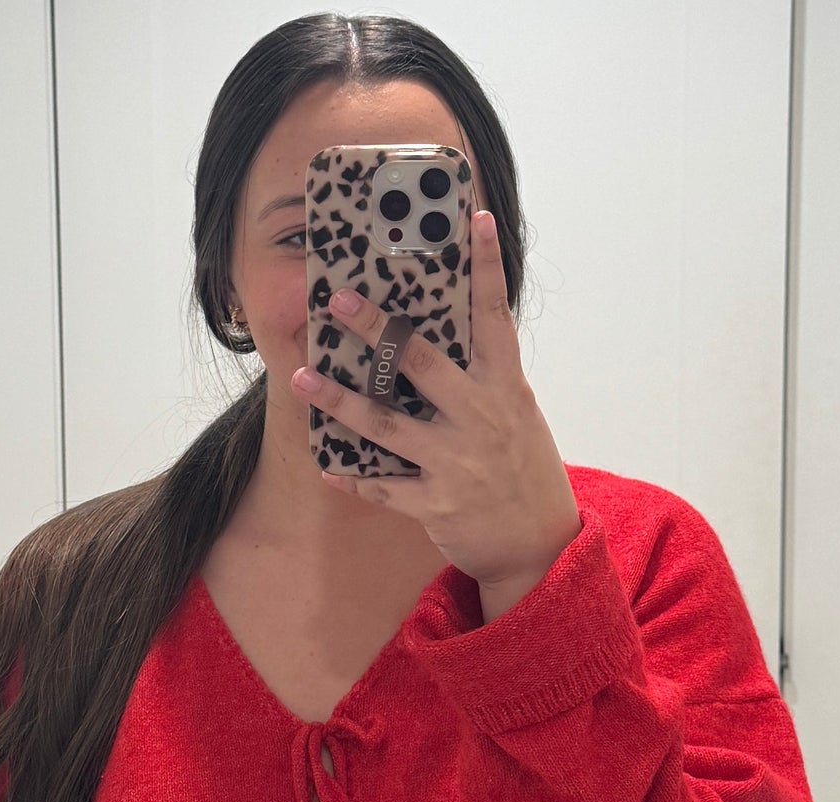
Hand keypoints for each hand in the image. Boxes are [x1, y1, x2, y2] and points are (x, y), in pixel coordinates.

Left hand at [290, 210, 582, 618]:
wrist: (539, 545)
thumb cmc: (522, 469)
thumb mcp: (516, 414)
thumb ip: (483, 378)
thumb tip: (436, 340)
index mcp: (506, 388)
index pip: (496, 317)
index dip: (487, 266)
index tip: (474, 218)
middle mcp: (481, 419)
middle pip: (422, 364)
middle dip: (377, 330)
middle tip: (339, 301)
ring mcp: (456, 463)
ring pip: (386, 425)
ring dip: (338, 401)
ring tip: (300, 378)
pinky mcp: (436, 505)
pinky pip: (383, 486)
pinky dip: (353, 476)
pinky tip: (326, 465)